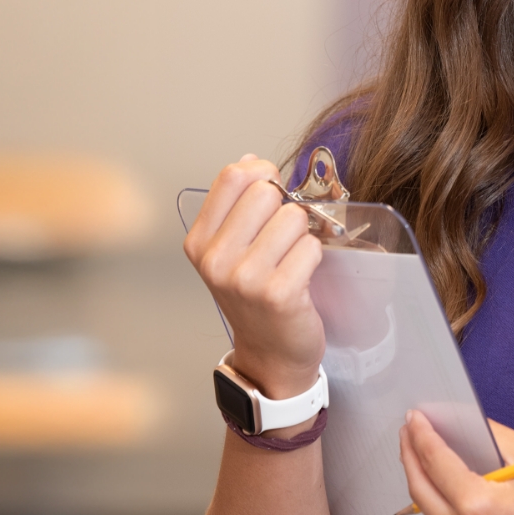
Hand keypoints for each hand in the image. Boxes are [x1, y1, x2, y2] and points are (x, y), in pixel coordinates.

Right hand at [183, 155, 324, 400]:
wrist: (270, 354)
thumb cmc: (256, 297)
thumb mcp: (232, 250)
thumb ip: (238, 205)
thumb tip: (251, 160)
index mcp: (199, 242)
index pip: (233, 175)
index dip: (264, 174)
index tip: (273, 194)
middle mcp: (214, 259)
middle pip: (266, 192)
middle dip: (285, 209)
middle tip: (283, 240)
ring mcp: (244, 278)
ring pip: (294, 217)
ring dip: (303, 236)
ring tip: (290, 262)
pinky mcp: (277, 293)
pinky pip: (311, 246)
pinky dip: (314, 258)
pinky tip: (301, 279)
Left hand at [397, 412, 513, 514]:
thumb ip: (493, 436)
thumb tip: (465, 421)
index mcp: (478, 505)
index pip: (436, 461)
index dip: (421, 434)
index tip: (415, 417)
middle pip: (419, 488)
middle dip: (410, 454)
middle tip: (409, 430)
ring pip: (426, 508)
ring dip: (421, 475)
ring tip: (421, 448)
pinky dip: (437, 496)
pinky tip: (440, 476)